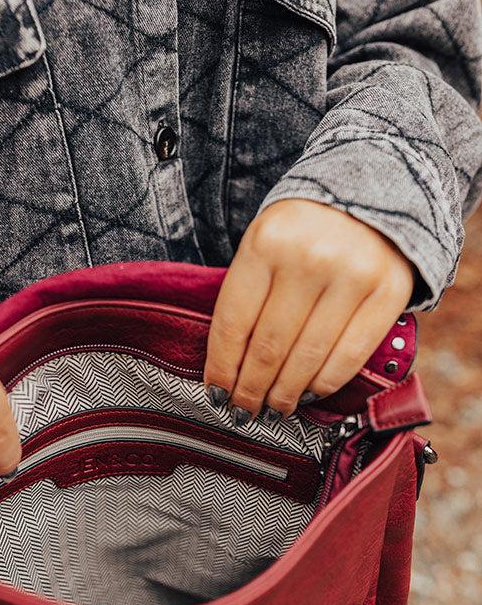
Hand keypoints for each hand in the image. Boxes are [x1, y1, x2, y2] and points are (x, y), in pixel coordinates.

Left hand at [204, 199, 415, 423]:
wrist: (373, 192)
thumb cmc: (305, 229)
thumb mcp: (265, 242)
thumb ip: (249, 293)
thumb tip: (229, 366)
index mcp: (266, 243)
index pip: (233, 323)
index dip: (222, 368)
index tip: (215, 394)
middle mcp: (309, 259)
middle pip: (269, 348)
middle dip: (250, 390)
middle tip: (242, 412)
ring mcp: (353, 276)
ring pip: (307, 359)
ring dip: (284, 395)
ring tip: (273, 409)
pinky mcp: (389, 293)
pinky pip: (348, 356)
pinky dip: (323, 384)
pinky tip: (308, 394)